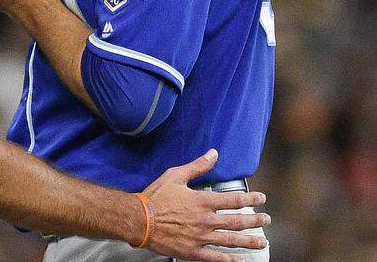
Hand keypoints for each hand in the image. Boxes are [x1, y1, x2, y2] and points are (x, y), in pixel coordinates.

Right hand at [141, 149, 269, 261]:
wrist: (139, 220)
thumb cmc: (154, 198)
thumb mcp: (174, 176)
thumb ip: (197, 166)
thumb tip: (213, 154)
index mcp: (202, 201)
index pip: (234, 200)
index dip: (251, 199)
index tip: (261, 199)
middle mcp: (206, 220)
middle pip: (237, 221)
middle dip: (255, 220)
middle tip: (266, 220)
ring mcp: (201, 237)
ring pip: (232, 240)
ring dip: (249, 241)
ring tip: (261, 241)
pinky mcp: (193, 251)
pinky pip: (216, 258)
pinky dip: (230, 260)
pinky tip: (240, 259)